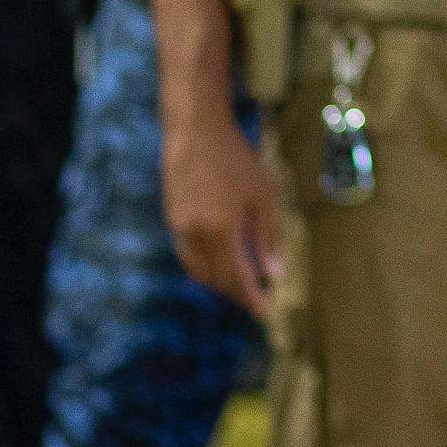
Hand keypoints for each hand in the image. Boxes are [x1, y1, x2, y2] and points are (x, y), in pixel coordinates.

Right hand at [164, 115, 280, 314]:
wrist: (195, 132)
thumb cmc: (236, 160)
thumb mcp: (263, 196)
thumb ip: (268, 238)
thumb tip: (275, 274)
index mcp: (222, 230)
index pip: (238, 279)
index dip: (253, 299)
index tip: (266, 314)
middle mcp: (196, 235)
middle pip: (217, 280)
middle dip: (238, 294)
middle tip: (258, 300)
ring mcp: (179, 229)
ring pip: (199, 272)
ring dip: (220, 284)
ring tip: (243, 285)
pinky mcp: (171, 220)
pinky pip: (188, 257)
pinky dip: (205, 268)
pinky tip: (221, 263)